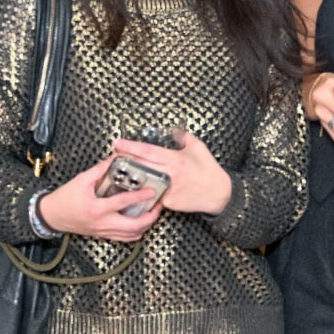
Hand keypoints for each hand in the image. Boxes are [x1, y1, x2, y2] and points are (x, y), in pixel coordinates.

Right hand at [38, 158, 161, 242]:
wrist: (52, 216)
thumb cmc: (65, 198)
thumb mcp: (81, 180)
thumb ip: (100, 170)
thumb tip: (116, 158)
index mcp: (97, 208)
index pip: (123, 203)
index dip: (139, 196)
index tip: (152, 192)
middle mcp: (103, 223)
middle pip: (134, 226)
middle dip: (150, 218)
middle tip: (158, 206)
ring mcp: (104, 232)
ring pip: (132, 235)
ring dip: (145, 226)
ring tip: (153, 213)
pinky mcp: (104, 235)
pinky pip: (125, 239)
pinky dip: (136, 232)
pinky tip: (141, 223)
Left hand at [111, 132, 231, 214]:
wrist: (219, 194)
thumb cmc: (209, 170)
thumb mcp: (199, 148)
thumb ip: (184, 137)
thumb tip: (173, 130)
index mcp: (176, 159)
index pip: (148, 151)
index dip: (131, 147)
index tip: (117, 143)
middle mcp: (171, 174)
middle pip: (142, 166)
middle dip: (125, 160)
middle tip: (114, 155)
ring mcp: (169, 190)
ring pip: (145, 182)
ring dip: (133, 177)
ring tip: (123, 171)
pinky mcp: (169, 203)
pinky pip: (155, 195)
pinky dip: (149, 191)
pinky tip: (142, 188)